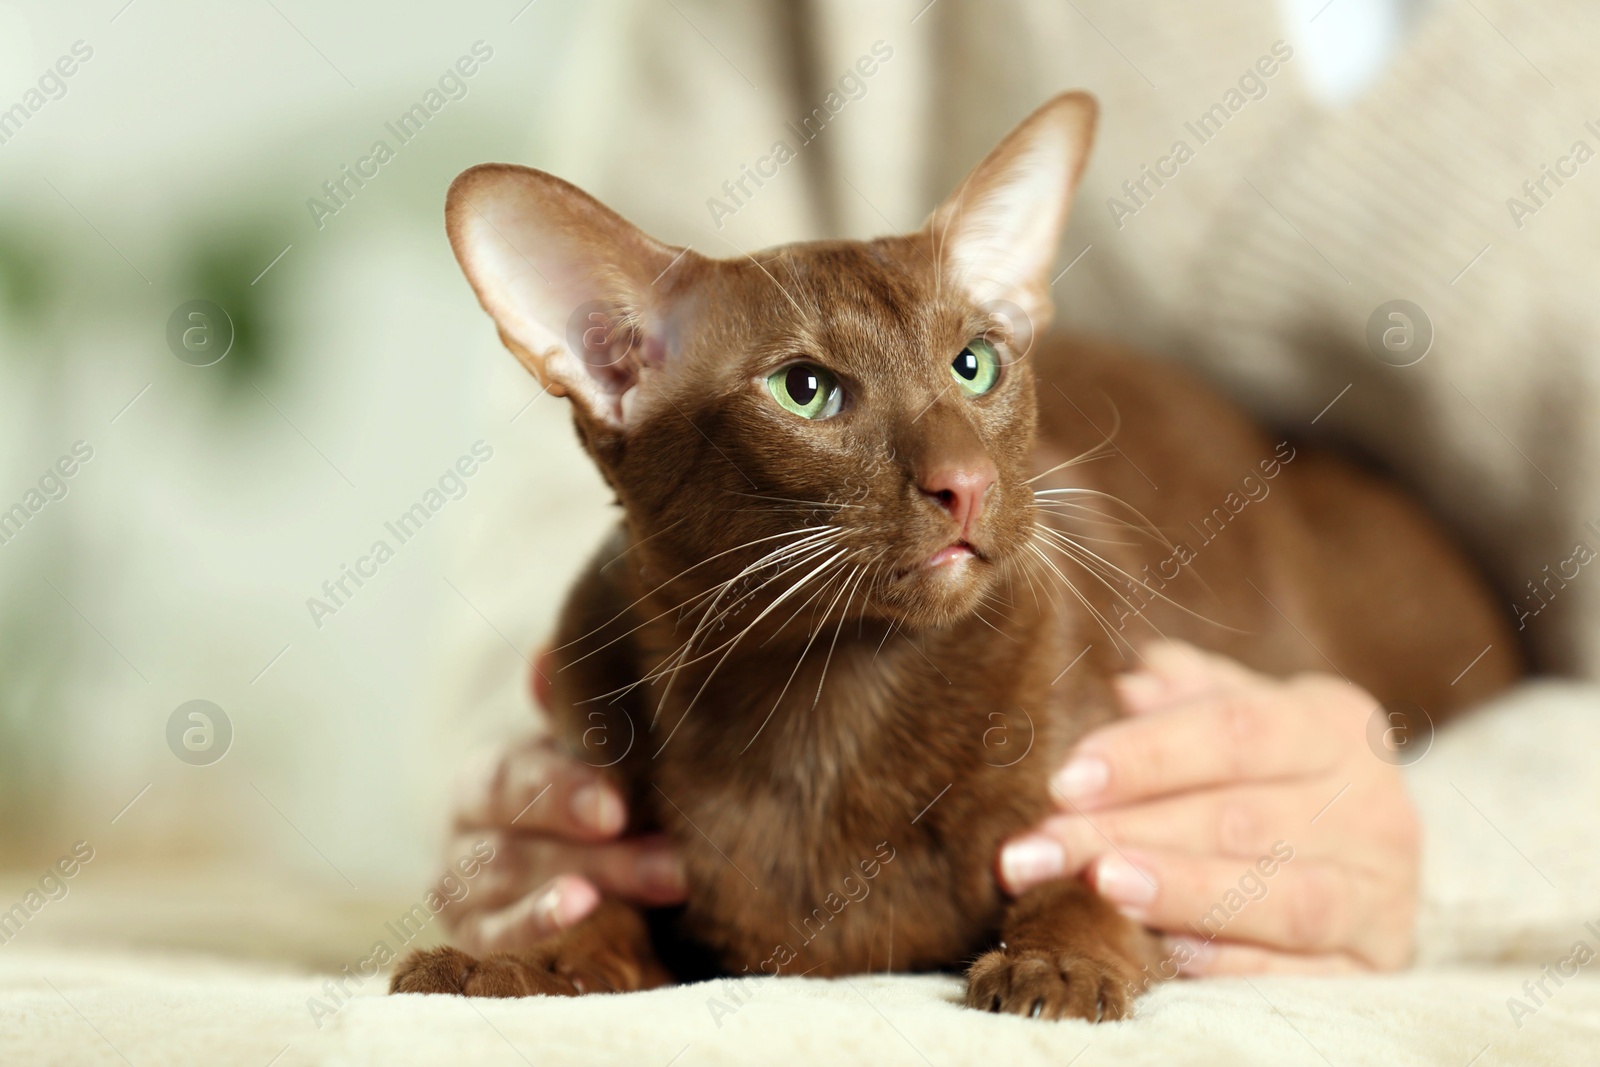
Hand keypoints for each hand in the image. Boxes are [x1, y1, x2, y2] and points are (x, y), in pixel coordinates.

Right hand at [436, 652, 687, 954]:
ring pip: (508, 893)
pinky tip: (586, 917)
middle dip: (598, 856)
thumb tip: (548, 655)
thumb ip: (570, 707)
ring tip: (661, 887)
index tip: (617, 810)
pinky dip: (539, 930)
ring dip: (587, 891)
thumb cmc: (583, 790)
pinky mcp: (476, 940)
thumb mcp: (583, 748)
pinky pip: (499, 941)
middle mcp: (462, 833)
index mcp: (488, 775)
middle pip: (512, 846)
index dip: (559, 792)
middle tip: (674, 862)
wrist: (564, 860)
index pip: (509, 778)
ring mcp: (463, 893)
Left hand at [997, 641, 1418, 974]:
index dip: (1146, 755)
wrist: (1361, 852)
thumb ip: (1180, 696)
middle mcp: (1374, 805)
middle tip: (1039, 850)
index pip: (1235, 731)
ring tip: (1097, 886)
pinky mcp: (1376, 964)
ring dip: (1181, 894)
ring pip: (1282, 898)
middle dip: (1126, 834)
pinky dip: (1227, 961)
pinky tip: (1158, 950)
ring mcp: (1383, 891)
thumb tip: (1130, 684)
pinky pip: (1299, 970)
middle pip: (1239, 819)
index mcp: (1334, 723)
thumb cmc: (1267, 767)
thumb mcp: (1231, 710)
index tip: (1065, 781)